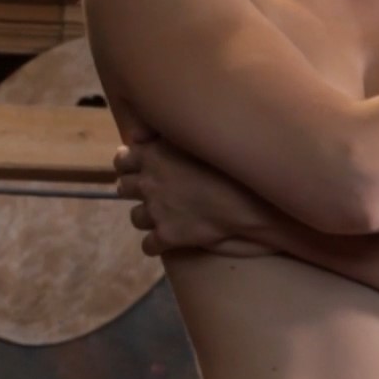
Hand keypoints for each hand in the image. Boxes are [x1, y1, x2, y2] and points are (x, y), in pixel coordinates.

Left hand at [114, 131, 277, 256]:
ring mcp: (156, 211)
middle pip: (124, 187)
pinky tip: (170, 241)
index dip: (129, 163)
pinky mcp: (167, 236)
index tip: (140, 166)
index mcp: (155, 155)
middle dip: (135, 189)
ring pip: (135, 217)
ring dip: (147, 216)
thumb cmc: (234, 166)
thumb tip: (144, 135)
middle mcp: (150, 182)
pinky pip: (149, 245)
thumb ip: (170, 133)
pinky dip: (157, 244)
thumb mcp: (201, 139)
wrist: (255, 202)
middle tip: (153, 190)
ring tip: (164, 216)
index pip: (124, 158)